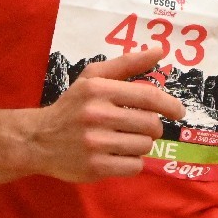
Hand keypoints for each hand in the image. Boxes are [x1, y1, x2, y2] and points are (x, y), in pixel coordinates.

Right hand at [27, 46, 184, 183]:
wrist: (38, 139)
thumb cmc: (73, 106)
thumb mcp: (94, 77)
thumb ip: (128, 63)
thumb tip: (160, 49)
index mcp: (100, 89)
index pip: (149, 97)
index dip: (170, 105)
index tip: (179, 112)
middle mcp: (97, 115)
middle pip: (151, 125)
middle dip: (151, 127)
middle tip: (139, 127)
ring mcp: (96, 143)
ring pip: (144, 146)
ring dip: (140, 144)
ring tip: (122, 140)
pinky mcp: (95, 167)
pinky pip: (134, 166)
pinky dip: (131, 162)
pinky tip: (116, 155)